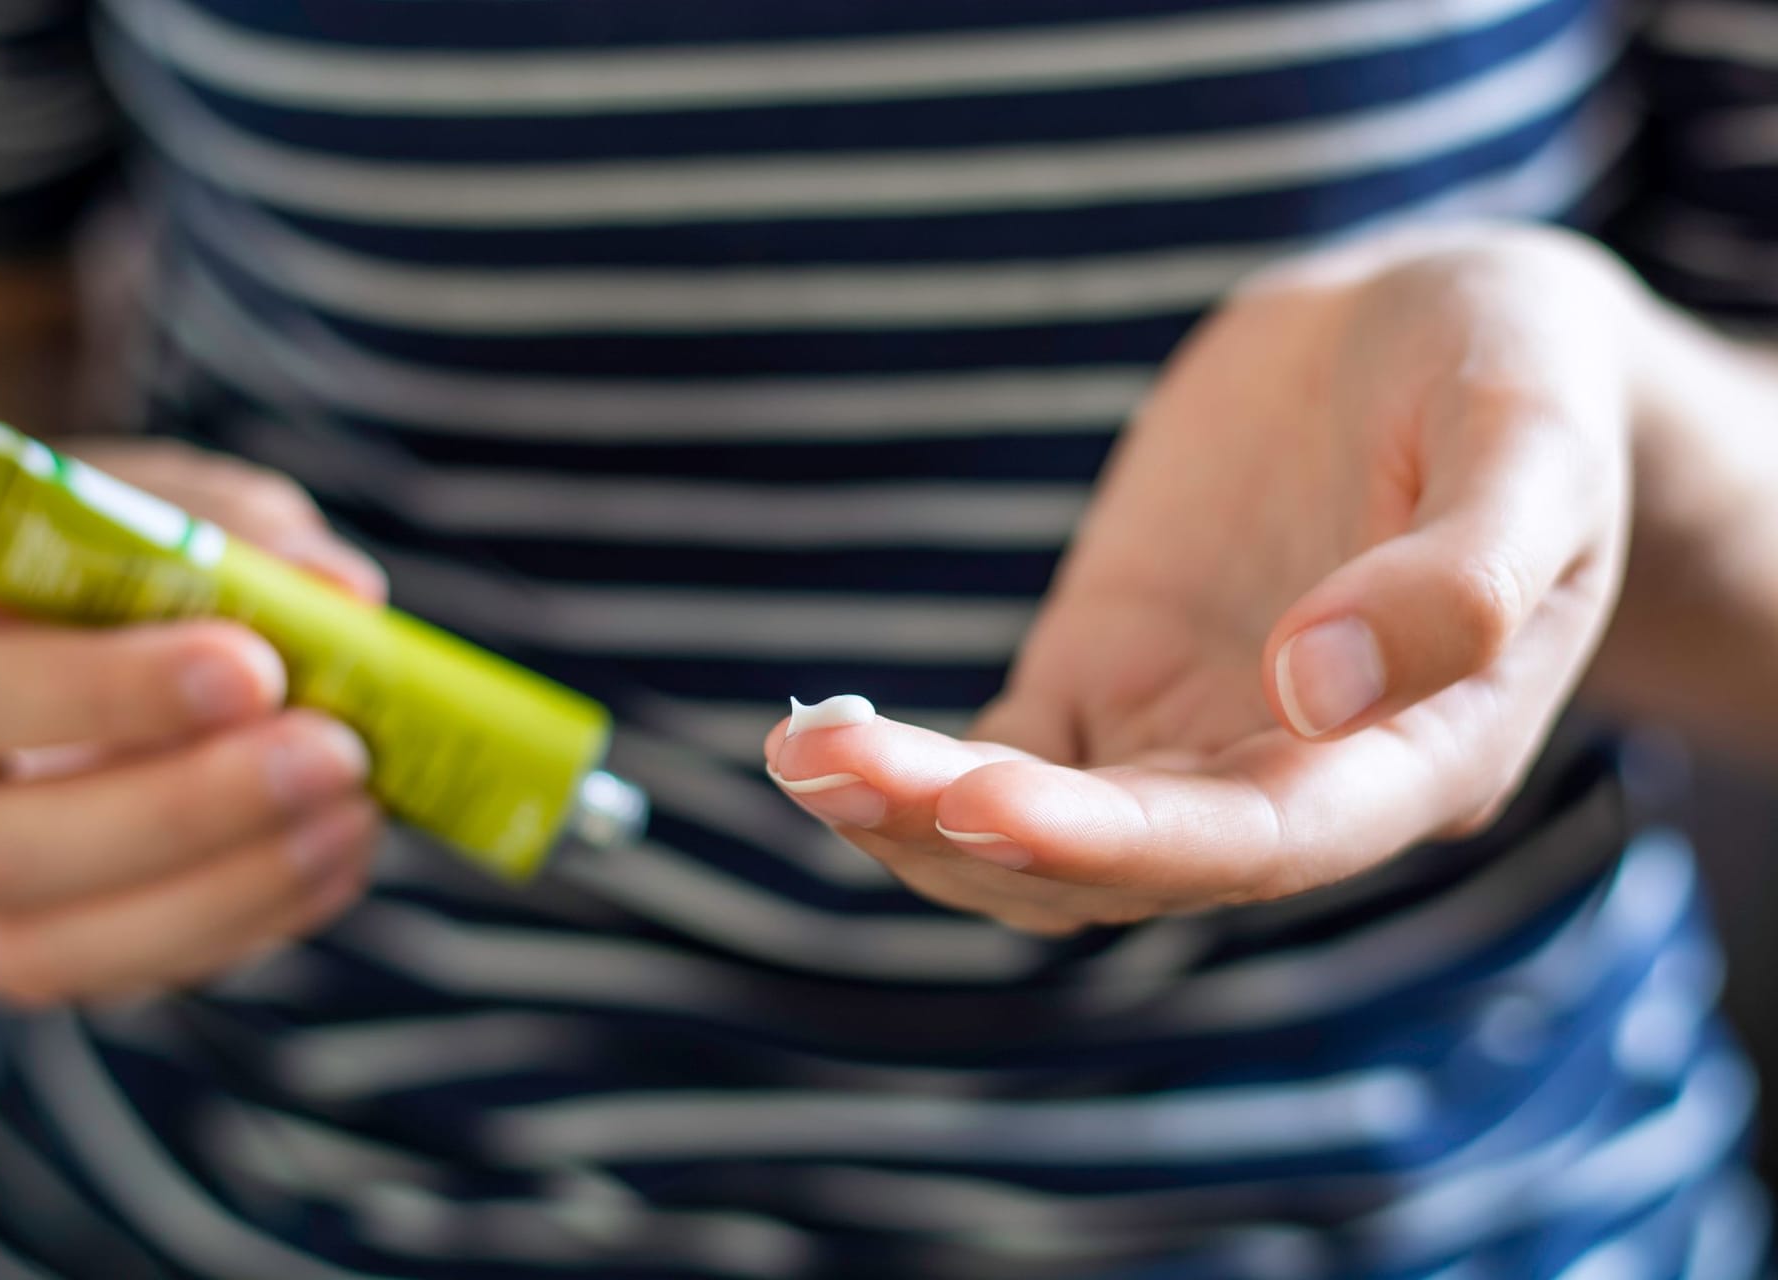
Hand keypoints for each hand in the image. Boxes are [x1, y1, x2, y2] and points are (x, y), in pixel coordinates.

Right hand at [0, 438, 386, 1003]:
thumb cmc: (57, 545)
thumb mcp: (120, 496)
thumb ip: (221, 527)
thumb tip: (344, 592)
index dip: (99, 694)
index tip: (254, 668)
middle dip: (185, 812)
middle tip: (336, 754)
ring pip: (51, 948)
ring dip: (230, 889)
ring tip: (358, 815)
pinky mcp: (12, 948)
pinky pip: (113, 973)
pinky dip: (243, 925)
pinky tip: (337, 859)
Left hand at [765, 225, 1639, 934]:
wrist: (1435, 332)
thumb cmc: (1517, 375)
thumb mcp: (1528, 440)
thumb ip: (1457, 575)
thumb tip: (1313, 689)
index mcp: (1421, 754)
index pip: (1266, 839)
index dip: (1122, 841)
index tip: (981, 799)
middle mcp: (1296, 776)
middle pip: (1126, 862)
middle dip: (973, 835)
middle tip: (830, 768)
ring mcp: (1192, 729)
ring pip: (1044, 835)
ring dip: (920, 817)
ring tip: (800, 755)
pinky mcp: (1111, 672)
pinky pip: (1004, 757)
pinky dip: (914, 767)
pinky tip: (820, 739)